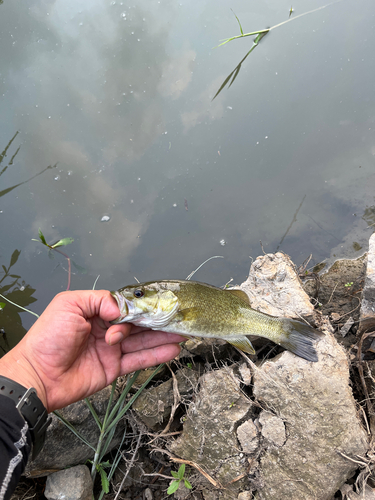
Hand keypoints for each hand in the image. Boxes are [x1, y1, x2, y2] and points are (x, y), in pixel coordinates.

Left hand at [0, 290, 184, 411]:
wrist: (38, 375)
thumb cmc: (49, 337)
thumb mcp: (70, 305)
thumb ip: (100, 300)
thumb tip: (123, 311)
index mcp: (96, 311)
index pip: (126, 306)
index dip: (143, 306)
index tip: (161, 304)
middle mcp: (107, 328)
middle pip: (138, 323)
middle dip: (159, 320)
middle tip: (180, 318)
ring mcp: (112, 349)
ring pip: (143, 341)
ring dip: (163, 337)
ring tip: (183, 333)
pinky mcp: (114, 369)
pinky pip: (138, 360)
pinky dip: (156, 355)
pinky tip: (172, 350)